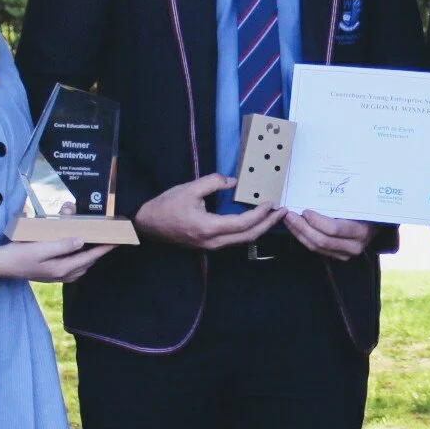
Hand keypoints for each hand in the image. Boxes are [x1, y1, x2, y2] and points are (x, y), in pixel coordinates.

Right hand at [0, 237, 114, 282]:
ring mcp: (56, 276)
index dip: (104, 249)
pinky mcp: (51, 274)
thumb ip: (62, 245)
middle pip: (87, 263)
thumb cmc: (20, 254)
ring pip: (81, 267)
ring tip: (97, 245)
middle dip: (99, 252)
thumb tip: (81, 241)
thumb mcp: (41, 248)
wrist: (2, 265)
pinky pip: (73, 268)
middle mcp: (62, 275)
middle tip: (108, 240)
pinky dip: (80, 260)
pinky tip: (78, 252)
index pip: (89, 257)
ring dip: (90, 256)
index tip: (116, 241)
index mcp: (61, 269)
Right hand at [132, 173, 285, 249]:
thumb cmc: (165, 206)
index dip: (260, 214)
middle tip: (283, 212)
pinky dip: (248, 230)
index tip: (272, 203)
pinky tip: (255, 220)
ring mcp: (211, 246)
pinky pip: (234, 240)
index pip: (243, 224)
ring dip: (260, 228)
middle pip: (248, 237)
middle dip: (268, 224)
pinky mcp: (209, 244)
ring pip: (242, 241)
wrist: (146, 225)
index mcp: (209, 228)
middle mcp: (213, 242)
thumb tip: (233, 182)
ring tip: (273, 215)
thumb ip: (213, 182)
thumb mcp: (189, 189)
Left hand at [282, 209, 378, 260]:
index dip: (316, 221)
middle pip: (321, 240)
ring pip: (316, 247)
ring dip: (299, 234)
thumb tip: (323, 187)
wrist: (380, 224)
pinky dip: (304, 239)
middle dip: (301, 227)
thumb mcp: (361, 203)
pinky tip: (296, 228)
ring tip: (288, 221)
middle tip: (289, 214)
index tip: (305, 210)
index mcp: (361, 231)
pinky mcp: (338, 256)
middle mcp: (354, 246)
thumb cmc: (368, 209)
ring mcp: (345, 254)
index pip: (333, 229)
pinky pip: (317, 250)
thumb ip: (344, 200)